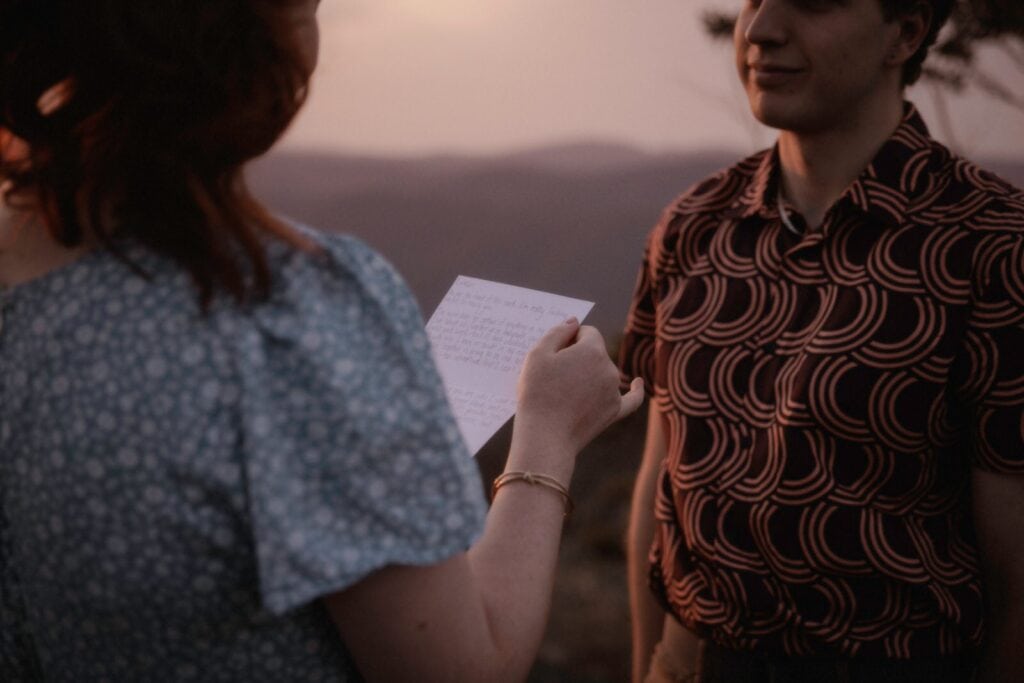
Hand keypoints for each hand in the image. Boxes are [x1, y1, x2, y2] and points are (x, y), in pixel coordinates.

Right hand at [516, 317, 643, 457]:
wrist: (545, 436)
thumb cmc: (537, 393)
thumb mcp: (537, 354)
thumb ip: (557, 332)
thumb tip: (575, 322)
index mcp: (592, 350)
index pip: (587, 332)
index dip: (569, 339)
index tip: (554, 353)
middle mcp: (609, 368)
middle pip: (596, 353)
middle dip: (579, 357)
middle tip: (555, 374)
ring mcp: (614, 391)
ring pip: (604, 373)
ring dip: (590, 375)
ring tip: (564, 392)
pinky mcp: (614, 412)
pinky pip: (631, 399)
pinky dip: (636, 391)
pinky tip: (638, 383)